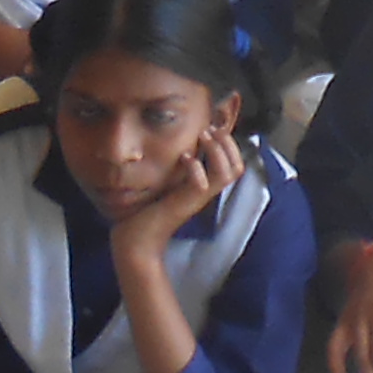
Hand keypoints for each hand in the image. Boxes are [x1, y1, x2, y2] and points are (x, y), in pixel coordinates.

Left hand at [108, 122, 241, 270]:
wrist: (136, 244)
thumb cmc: (146, 213)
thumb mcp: (164, 185)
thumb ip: (172, 171)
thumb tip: (174, 148)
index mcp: (202, 188)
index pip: (235, 166)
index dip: (229, 144)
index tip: (213, 128)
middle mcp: (204, 194)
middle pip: (237, 168)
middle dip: (227, 142)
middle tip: (211, 129)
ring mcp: (195, 200)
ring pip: (226, 174)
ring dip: (217, 150)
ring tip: (203, 136)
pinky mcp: (183, 205)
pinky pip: (201, 185)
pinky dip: (196, 167)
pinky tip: (185, 158)